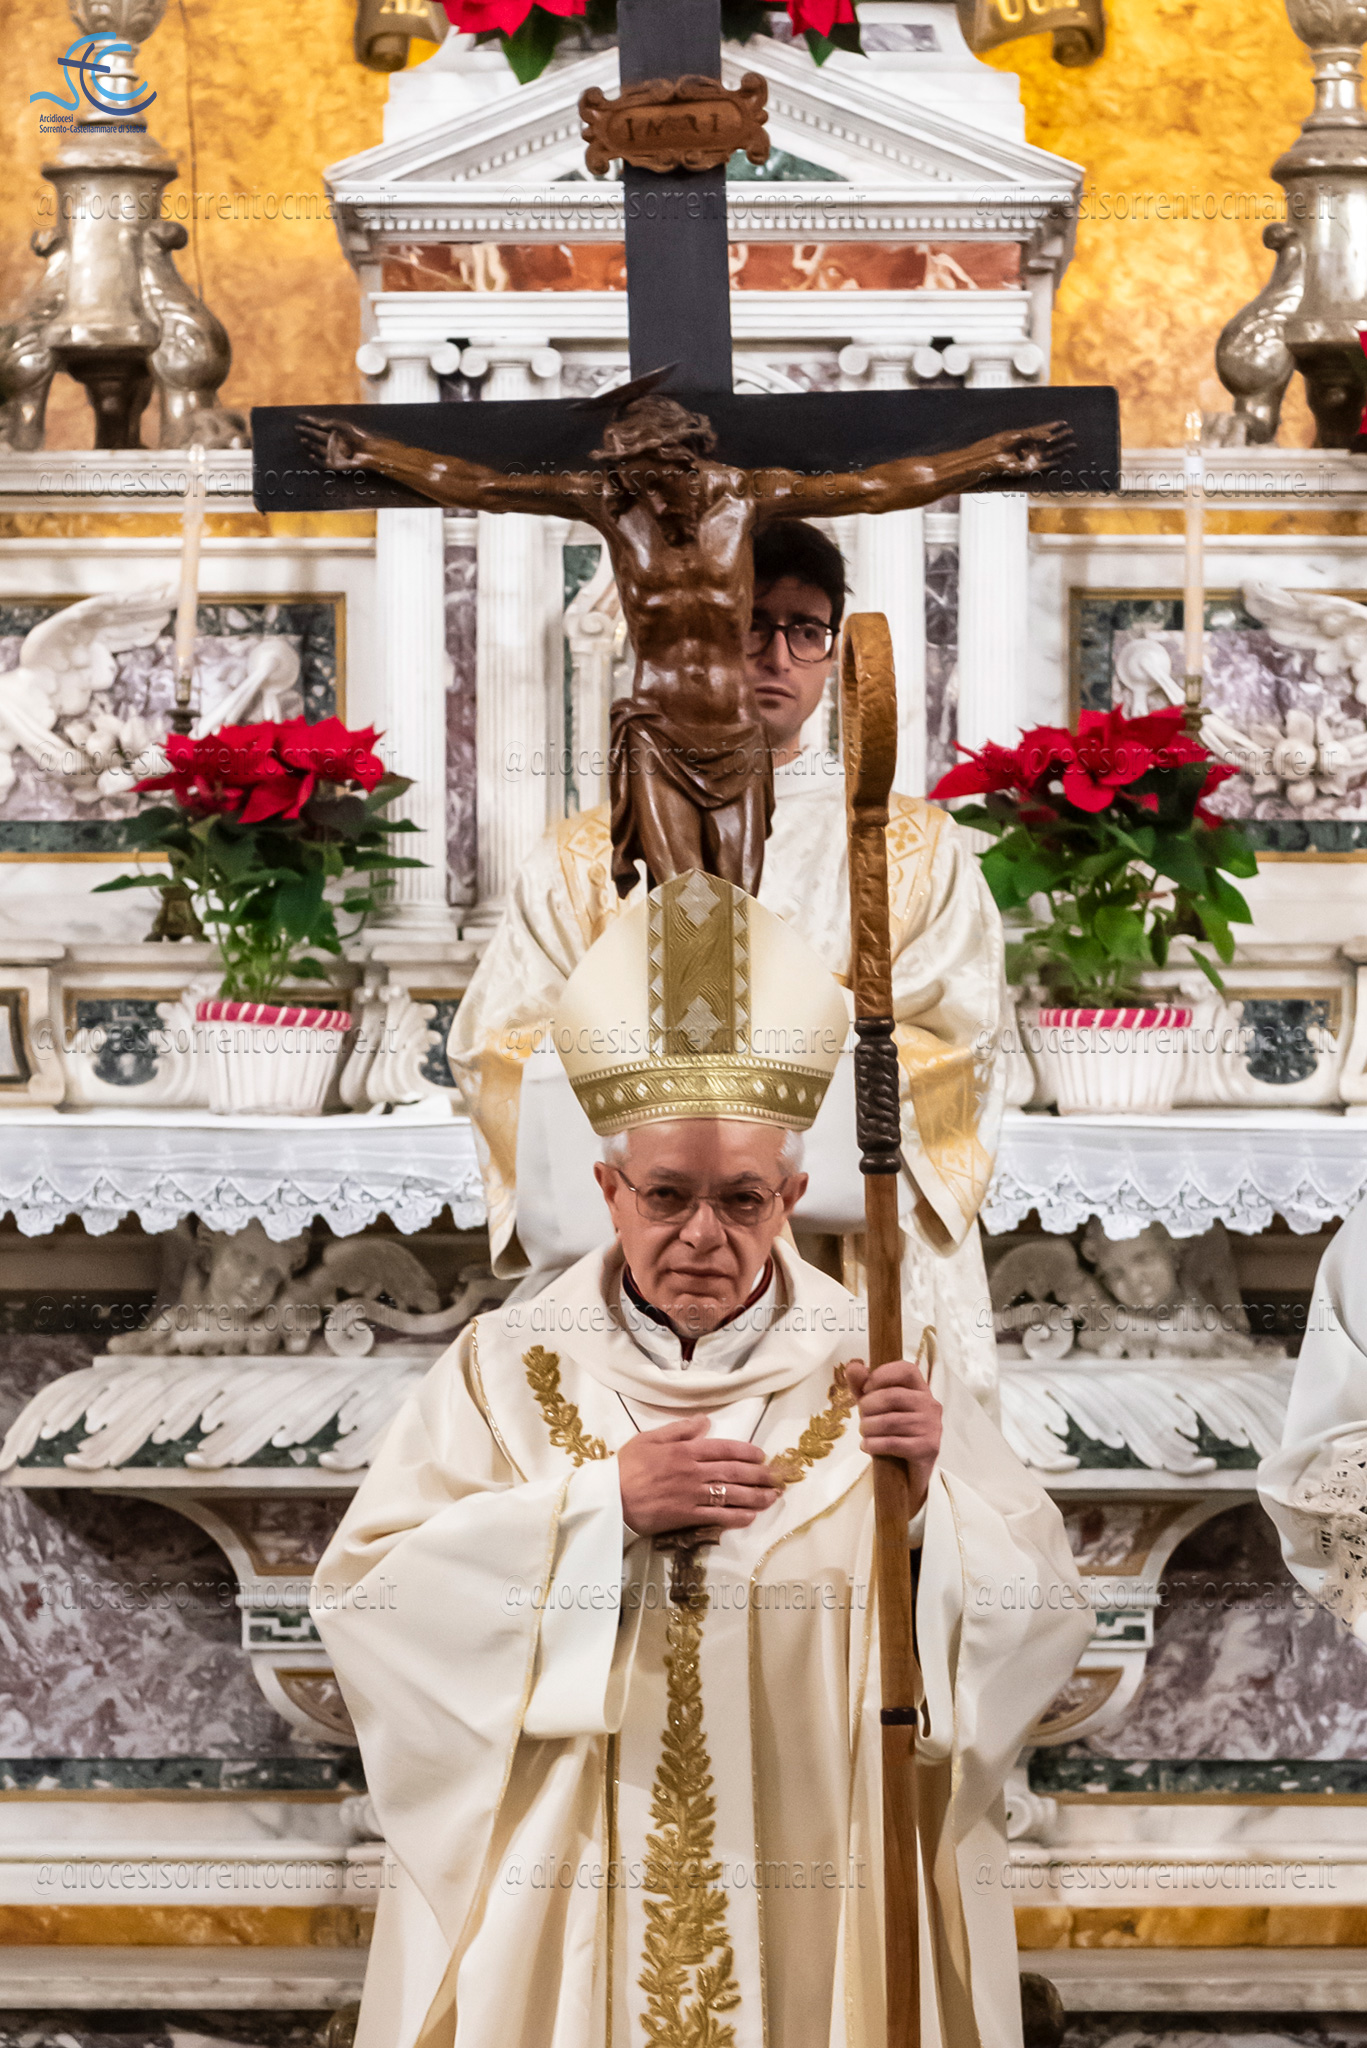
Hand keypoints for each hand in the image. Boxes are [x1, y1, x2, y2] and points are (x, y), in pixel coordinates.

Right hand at [298, 415, 370, 471]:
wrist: (369, 451)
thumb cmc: (357, 437)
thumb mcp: (342, 426)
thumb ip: (328, 424)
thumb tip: (316, 423)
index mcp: (335, 432)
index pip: (319, 425)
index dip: (309, 421)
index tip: (299, 417)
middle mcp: (333, 442)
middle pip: (316, 436)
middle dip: (306, 432)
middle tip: (296, 428)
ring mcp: (333, 453)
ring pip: (317, 448)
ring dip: (309, 444)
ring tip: (302, 440)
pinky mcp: (335, 464)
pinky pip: (322, 463)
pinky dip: (316, 460)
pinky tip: (310, 455)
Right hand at [617, 1418, 778, 1537]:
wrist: (610, 1498)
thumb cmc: (627, 1466)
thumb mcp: (650, 1438)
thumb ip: (679, 1429)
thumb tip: (705, 1421)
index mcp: (685, 1451)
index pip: (724, 1449)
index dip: (746, 1452)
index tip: (762, 1455)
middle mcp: (693, 1472)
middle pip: (734, 1472)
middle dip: (760, 1475)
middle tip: (779, 1477)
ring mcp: (691, 1496)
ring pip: (731, 1495)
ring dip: (755, 1496)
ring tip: (773, 1496)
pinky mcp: (686, 1517)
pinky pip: (717, 1517)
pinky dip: (736, 1517)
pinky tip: (751, 1517)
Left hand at [846, 1357, 941, 1509]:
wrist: (909, 1473)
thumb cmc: (893, 1432)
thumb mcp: (875, 1406)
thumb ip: (862, 1385)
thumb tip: (853, 1365)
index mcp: (920, 1389)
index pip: (906, 1369)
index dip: (881, 1375)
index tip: (866, 1390)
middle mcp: (930, 1404)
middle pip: (892, 1396)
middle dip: (868, 1408)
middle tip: (862, 1419)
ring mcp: (932, 1426)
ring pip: (890, 1421)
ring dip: (868, 1428)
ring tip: (864, 1434)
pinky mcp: (928, 1448)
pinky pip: (893, 1443)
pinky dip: (874, 1445)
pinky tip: (867, 1446)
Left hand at [981, 420, 1072, 477]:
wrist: (992, 459)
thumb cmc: (1002, 445)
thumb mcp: (1019, 435)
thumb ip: (1035, 435)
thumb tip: (1050, 435)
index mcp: (1027, 437)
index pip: (1044, 430)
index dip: (1053, 426)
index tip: (1064, 422)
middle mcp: (1031, 447)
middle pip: (1050, 441)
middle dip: (1061, 437)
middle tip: (1072, 432)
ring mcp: (1032, 458)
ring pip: (1051, 453)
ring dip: (1062, 449)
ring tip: (1073, 445)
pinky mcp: (1031, 468)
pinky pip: (1047, 465)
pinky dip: (1056, 462)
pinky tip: (1065, 458)